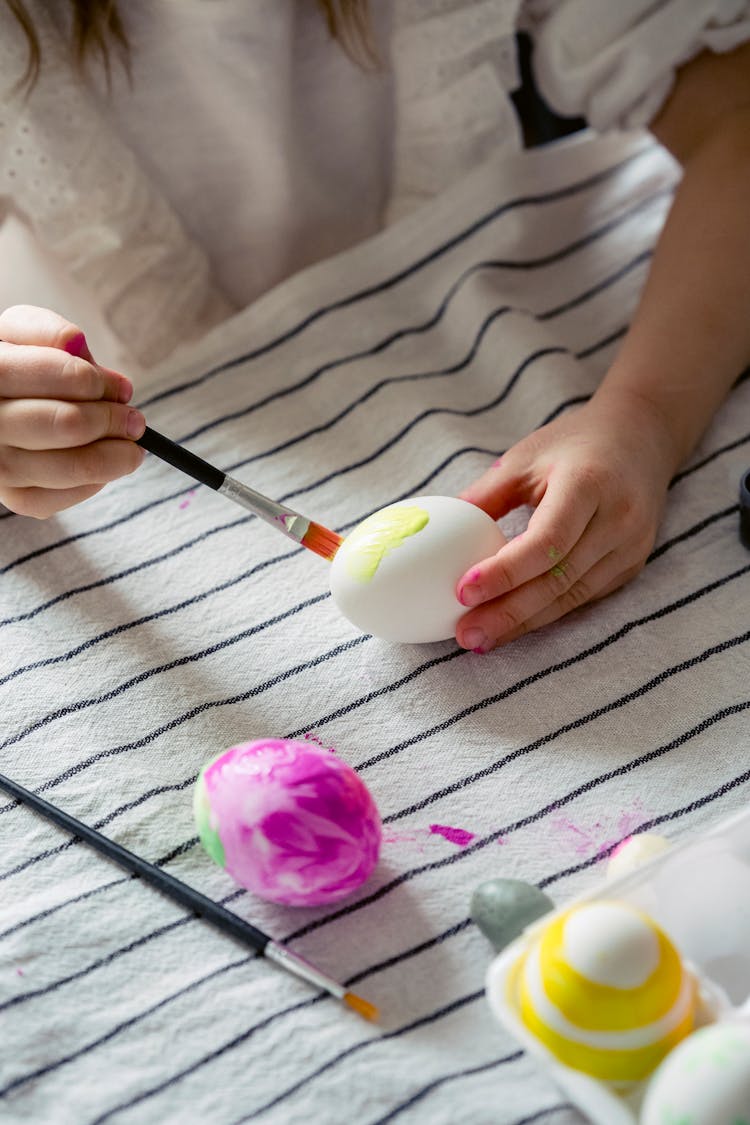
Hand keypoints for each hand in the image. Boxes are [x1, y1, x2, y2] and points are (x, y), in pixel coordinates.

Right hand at [0, 305, 145, 517]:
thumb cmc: (17, 365)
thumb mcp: (22, 333)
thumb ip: (48, 331)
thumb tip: (78, 345)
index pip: (48, 373)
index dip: (93, 380)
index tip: (120, 388)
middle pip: (66, 424)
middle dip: (112, 419)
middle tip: (135, 419)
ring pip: (70, 467)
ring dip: (116, 455)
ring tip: (132, 443)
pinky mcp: (14, 497)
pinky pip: (65, 497)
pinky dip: (96, 481)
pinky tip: (104, 462)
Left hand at [454, 389, 678, 650]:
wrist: (642, 437)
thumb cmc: (574, 444)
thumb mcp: (524, 457)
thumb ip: (484, 497)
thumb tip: (434, 535)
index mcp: (589, 484)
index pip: (547, 540)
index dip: (505, 571)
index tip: (462, 591)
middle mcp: (618, 520)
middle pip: (559, 578)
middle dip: (508, 613)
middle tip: (464, 635)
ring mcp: (629, 547)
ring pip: (571, 597)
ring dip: (522, 623)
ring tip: (479, 640)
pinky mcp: (630, 566)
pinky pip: (582, 598)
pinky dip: (544, 615)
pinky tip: (511, 626)